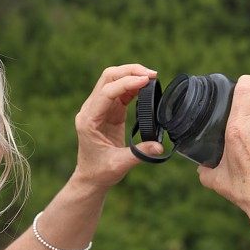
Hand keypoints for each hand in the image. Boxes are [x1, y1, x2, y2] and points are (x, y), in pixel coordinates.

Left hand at [73, 64, 163, 189]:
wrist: (91, 178)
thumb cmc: (100, 172)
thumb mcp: (120, 164)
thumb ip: (139, 153)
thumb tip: (160, 146)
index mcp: (89, 119)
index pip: (107, 92)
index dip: (127, 83)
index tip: (146, 81)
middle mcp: (91, 110)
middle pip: (108, 78)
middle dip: (130, 71)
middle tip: (152, 74)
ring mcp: (99, 108)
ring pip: (113, 81)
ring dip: (132, 75)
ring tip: (152, 77)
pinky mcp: (109, 111)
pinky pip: (120, 92)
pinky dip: (133, 86)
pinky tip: (146, 87)